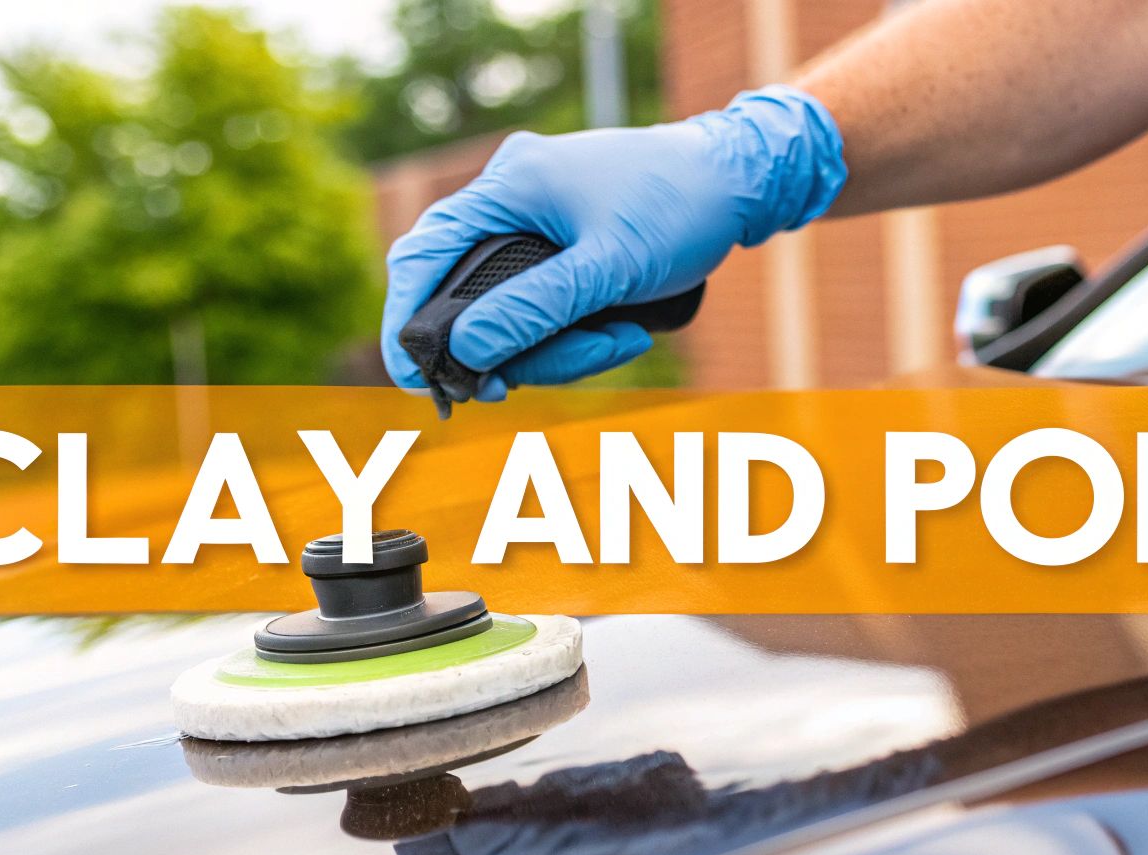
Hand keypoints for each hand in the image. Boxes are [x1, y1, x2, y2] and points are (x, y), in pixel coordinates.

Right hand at [380, 85, 846, 401]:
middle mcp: (511, 194)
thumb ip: (535, 310)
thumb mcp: (609, 270)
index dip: (406, 320)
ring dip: (557, 345)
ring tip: (620, 341)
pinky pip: (541, 297)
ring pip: (510, 305)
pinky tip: (622, 330)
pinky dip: (572, 328)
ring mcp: (535, 216)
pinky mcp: (561, 238)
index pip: (423, 255)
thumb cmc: (681, 209)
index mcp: (509, 186)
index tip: (412, 378)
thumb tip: (468, 351)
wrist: (741, 178)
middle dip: (512, 346)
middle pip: (467, 291)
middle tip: (538, 383)